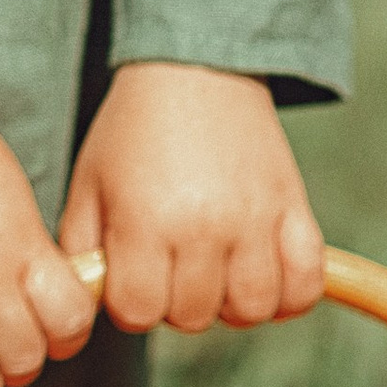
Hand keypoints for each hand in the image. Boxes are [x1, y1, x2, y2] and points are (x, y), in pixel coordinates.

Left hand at [57, 63, 325, 333]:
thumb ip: (82, 248)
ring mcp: (254, 220)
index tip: (133, 271)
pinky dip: (288, 293)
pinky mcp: (295, 210)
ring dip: (230, 301)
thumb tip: (87, 301)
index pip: (139, 312)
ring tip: (215, 268)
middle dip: (176, 299)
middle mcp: (203, 226)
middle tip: (172, 260)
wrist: (194, 70)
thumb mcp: (89, 182)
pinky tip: (262, 273)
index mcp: (144, 220)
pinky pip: (305, 285)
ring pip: (250, 310)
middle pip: (193, 317)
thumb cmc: (134, 130)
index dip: (131, 300)